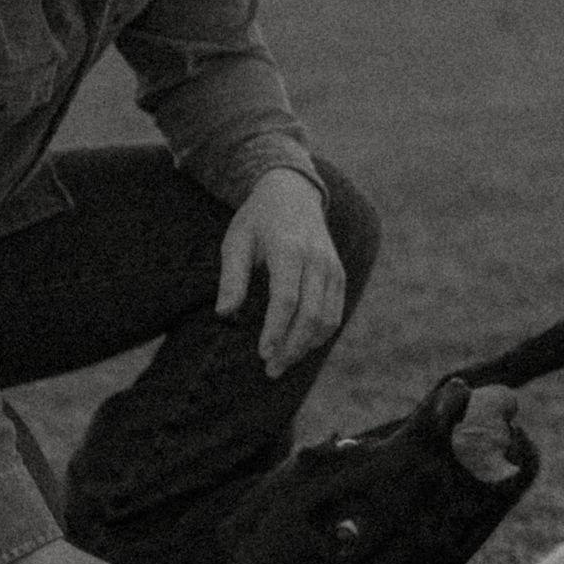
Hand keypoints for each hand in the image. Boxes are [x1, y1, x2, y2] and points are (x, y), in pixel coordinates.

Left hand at [216, 166, 345, 376]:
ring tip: (283, 363)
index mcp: (289, 249)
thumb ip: (232, 277)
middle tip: (271, 370)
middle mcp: (317, 258)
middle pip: (311, 313)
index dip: (276, 329)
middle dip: (292, 346)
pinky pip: (336, 310)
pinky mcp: (338, 273)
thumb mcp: (236, 240)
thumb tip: (224, 314)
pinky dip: (321, 333)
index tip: (262, 354)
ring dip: (307, 345)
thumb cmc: (257, 220)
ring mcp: (331, 266)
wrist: (293, 193)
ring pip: (328, 316)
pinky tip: (300, 346)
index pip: (287, 298)